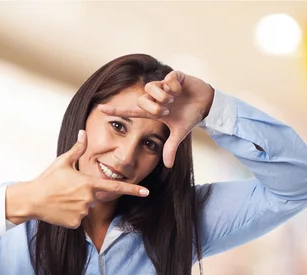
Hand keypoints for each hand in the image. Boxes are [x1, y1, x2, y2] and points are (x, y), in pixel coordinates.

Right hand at [7, 130, 148, 228]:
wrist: (31, 199)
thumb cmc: (47, 179)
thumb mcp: (63, 162)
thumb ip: (77, 149)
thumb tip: (83, 132)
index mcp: (88, 183)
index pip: (115, 186)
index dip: (132, 190)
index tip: (146, 192)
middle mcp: (88, 199)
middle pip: (94, 197)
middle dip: (83, 194)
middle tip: (66, 190)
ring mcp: (82, 212)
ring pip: (85, 208)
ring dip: (76, 204)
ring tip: (60, 199)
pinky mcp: (75, 223)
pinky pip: (78, 219)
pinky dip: (70, 214)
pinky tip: (59, 209)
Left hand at [98, 71, 214, 167]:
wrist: (206, 104)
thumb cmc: (190, 117)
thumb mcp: (179, 134)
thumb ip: (170, 147)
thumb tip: (168, 166)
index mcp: (153, 110)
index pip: (131, 111)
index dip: (116, 110)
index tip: (100, 109)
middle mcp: (155, 97)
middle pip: (142, 100)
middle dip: (155, 108)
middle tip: (168, 110)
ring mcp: (163, 86)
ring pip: (151, 87)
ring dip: (163, 96)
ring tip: (174, 99)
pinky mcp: (174, 76)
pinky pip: (167, 79)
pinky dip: (174, 86)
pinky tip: (181, 90)